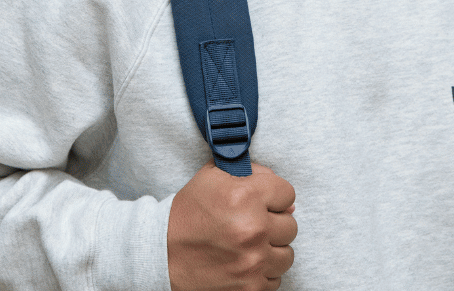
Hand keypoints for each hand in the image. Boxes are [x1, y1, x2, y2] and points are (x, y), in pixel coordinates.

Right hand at [168, 161, 296, 290]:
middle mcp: (254, 229)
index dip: (273, 196)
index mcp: (246, 196)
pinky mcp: (250, 288)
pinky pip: (275, 279)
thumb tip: (286, 198)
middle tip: (252, 223)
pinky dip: (263, 272)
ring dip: (271, 248)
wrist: (163, 254)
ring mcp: (254, 262)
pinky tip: (245, 262)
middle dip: (273, 222)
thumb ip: (253, 173)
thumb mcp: (214, 176)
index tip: (261, 201)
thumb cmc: (189, 213)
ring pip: (287, 254)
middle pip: (290, 225)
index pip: (287, 193)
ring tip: (250, 244)